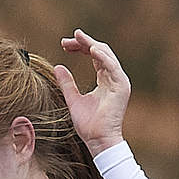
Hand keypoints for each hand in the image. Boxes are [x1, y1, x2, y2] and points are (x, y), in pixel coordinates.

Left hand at [54, 29, 129, 155]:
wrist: (98, 140)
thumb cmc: (88, 124)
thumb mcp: (73, 99)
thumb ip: (67, 83)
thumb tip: (57, 66)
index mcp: (105, 79)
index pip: (94, 56)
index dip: (81, 47)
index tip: (65, 44)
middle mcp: (114, 78)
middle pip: (101, 52)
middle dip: (84, 43)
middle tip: (67, 40)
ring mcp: (119, 81)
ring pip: (107, 55)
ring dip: (92, 45)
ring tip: (77, 38)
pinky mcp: (121, 87)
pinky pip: (112, 67)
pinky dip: (102, 57)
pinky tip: (91, 50)